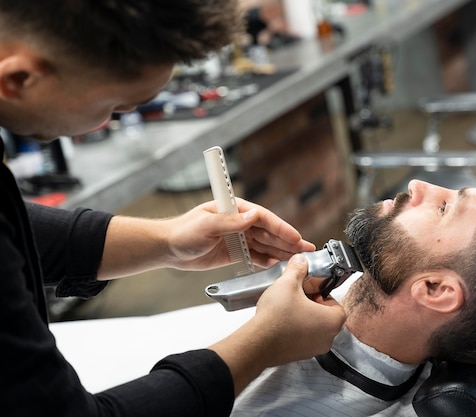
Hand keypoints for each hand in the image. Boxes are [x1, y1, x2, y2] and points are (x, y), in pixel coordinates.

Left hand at [163, 198, 314, 269]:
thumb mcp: (206, 225)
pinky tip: (279, 265)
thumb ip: (230, 221)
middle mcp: (240, 222)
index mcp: (235, 209)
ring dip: (282, 252)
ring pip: (265, 244)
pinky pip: (256, 256)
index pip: (263, 218)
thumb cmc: (183, 231)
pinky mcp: (235, 251)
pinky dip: (267, 261)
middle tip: (307, 251)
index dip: (281, 228)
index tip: (295, 237)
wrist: (169, 248)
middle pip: (269, 232)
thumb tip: (253, 215)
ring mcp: (239, 237)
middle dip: (288, 241)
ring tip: (298, 260)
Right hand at [252, 254, 346, 365]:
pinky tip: (282, 320)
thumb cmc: (276, 318)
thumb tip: (301, 261)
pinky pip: (303, 338)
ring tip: (288, 307)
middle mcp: (327, 339)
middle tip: (299, 296)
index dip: (323, 294)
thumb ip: (298, 269)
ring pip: (315, 328)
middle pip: (326, 316)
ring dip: (304, 316)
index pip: (337, 304)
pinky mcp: (299, 355)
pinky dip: (296, 329)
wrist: (256, 342)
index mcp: (332, 322)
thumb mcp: (288, 283)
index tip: (311, 290)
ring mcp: (313, 349)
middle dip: (313, 304)